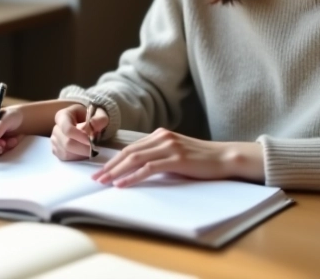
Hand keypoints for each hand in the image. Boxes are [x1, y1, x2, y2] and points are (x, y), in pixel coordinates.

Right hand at [50, 103, 108, 160]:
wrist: (87, 123)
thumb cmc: (91, 117)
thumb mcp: (100, 114)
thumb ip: (100, 119)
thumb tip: (94, 126)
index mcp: (63, 116)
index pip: (67, 129)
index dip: (79, 137)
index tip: (91, 141)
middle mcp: (56, 128)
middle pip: (67, 143)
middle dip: (82, 148)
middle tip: (95, 148)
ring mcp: (55, 140)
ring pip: (66, 152)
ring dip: (80, 153)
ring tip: (91, 149)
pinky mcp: (56, 150)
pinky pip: (66, 158)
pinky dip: (77, 158)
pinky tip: (84, 152)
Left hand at [92, 128, 262, 186]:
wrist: (224, 157)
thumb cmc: (201, 159)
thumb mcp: (176, 152)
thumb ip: (159, 155)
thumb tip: (138, 168)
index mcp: (160, 134)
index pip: (130, 147)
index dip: (113, 159)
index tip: (100, 170)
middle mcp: (162, 137)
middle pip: (128, 152)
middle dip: (109, 166)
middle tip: (95, 178)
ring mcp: (169, 147)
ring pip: (135, 158)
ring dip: (116, 171)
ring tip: (104, 182)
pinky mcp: (176, 159)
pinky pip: (148, 168)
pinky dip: (132, 176)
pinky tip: (122, 184)